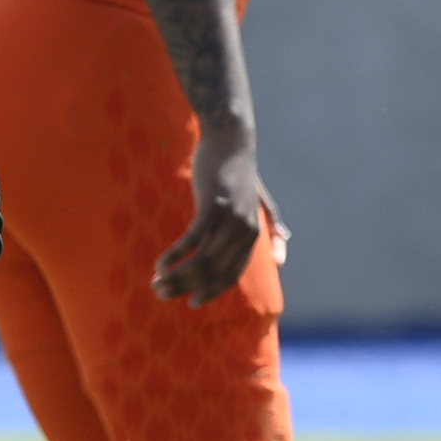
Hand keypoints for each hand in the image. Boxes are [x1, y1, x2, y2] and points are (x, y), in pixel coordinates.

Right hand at [152, 124, 259, 308]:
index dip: (210, 292)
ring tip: (156, 283)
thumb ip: (271, 225)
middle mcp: (244, 231)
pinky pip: (192, 240)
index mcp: (252, 235)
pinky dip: (175, 256)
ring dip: (177, 276)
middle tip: (161, 293)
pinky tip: (160, 264)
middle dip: (186, 288)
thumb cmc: (239, 170)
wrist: (231, 138)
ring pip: (203, 261)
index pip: (231, 275)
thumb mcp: (258, 201)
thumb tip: (284, 252)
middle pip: (214, 272)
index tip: (191, 302)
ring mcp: (230, 219)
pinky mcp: (213, 206)